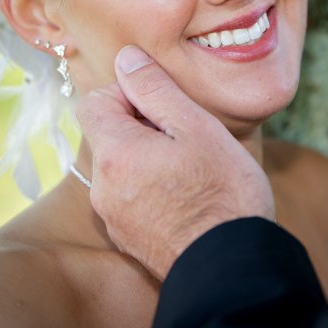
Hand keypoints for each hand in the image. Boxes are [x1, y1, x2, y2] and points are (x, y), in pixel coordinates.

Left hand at [76, 45, 274, 279]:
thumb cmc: (223, 192)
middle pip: (107, 134)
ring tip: (190, 167)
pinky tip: (186, 195)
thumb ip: (156, 89)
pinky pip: (129, 196)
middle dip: (140, 125)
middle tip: (185, 135)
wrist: (233, 269)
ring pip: (120, 165)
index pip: (94, 101)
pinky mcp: (127, 238)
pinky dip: (150, 186)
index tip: (164, 105)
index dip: (127, 93)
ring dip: (147, 156)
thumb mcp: (195, 127)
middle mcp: (103, 187)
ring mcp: (113, 217)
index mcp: (115, 153)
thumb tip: (126, 59)